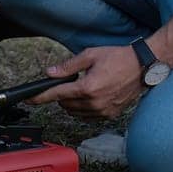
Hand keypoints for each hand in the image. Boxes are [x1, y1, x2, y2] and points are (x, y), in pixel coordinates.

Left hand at [26, 45, 144, 119]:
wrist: (142, 67)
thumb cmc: (118, 58)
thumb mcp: (90, 55)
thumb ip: (68, 66)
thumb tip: (50, 73)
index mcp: (87, 87)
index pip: (57, 94)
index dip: (41, 97)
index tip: (30, 99)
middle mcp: (94, 103)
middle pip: (64, 104)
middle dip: (60, 94)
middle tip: (69, 81)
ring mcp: (103, 111)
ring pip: (75, 112)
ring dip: (71, 102)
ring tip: (82, 87)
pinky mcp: (109, 115)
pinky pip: (87, 116)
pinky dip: (83, 108)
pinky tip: (89, 96)